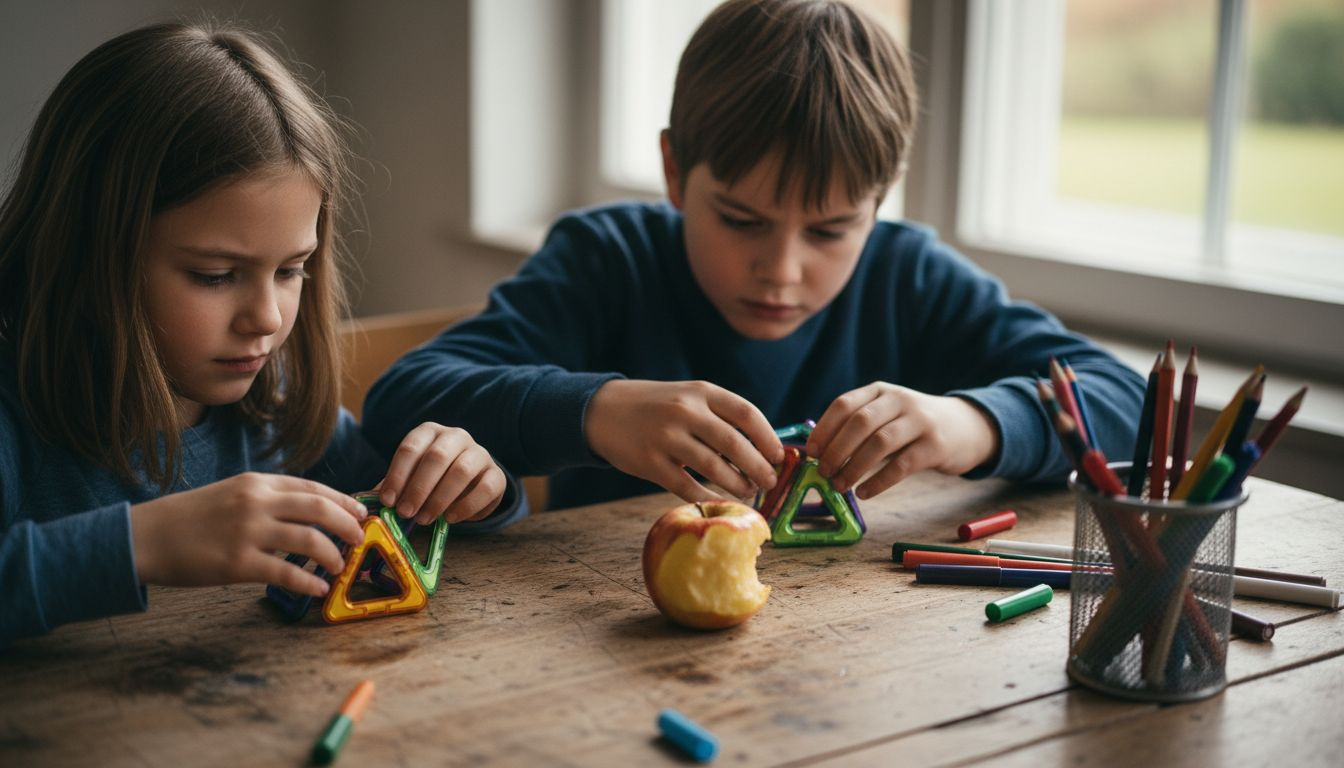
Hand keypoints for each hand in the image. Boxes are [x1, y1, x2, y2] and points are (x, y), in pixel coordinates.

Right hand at [130, 473, 368, 596]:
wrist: (146, 537)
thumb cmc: (189, 518)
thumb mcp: (231, 494)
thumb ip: (267, 499)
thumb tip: (307, 515)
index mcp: (256, 483)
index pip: (312, 488)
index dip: (343, 501)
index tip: (361, 513)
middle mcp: (256, 502)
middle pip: (319, 509)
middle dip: (347, 524)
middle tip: (360, 538)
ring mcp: (248, 532)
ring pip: (309, 540)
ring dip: (332, 555)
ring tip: (340, 566)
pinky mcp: (238, 564)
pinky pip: (286, 573)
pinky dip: (309, 582)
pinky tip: (318, 588)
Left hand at [376, 423, 505, 524]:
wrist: (470, 485)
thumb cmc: (433, 481)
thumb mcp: (411, 479)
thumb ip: (395, 488)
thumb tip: (372, 504)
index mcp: (430, 432)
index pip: (411, 447)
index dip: (397, 474)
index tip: (388, 500)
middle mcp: (456, 436)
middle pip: (437, 456)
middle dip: (418, 487)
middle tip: (406, 512)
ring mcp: (480, 453)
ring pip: (462, 470)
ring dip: (440, 498)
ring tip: (425, 519)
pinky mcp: (497, 475)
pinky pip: (485, 488)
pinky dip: (466, 506)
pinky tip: (450, 518)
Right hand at [585, 379, 783, 501]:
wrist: (603, 410)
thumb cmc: (657, 406)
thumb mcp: (688, 397)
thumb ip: (720, 416)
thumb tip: (762, 449)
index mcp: (701, 392)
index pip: (746, 414)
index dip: (768, 438)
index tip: (778, 456)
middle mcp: (685, 411)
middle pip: (734, 444)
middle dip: (758, 467)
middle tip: (769, 481)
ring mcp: (666, 437)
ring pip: (714, 468)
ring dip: (737, 484)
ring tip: (747, 491)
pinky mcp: (650, 463)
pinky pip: (687, 486)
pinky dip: (706, 494)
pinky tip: (716, 497)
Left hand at [806, 383, 999, 498]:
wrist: (966, 426)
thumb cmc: (913, 425)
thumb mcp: (887, 413)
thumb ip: (859, 426)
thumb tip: (819, 453)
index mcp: (880, 391)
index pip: (844, 404)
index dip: (824, 429)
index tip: (811, 452)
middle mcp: (899, 400)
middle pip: (860, 422)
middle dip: (837, 449)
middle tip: (824, 472)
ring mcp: (920, 421)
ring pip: (879, 442)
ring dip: (854, 467)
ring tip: (840, 485)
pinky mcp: (936, 446)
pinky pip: (901, 465)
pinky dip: (878, 481)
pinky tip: (864, 492)